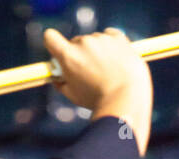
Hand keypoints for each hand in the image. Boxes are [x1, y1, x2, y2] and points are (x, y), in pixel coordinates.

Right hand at [43, 27, 152, 154]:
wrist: (128, 97)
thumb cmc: (98, 101)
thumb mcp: (73, 96)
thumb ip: (61, 83)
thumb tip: (57, 78)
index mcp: (68, 56)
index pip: (50, 37)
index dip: (53, 44)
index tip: (58, 51)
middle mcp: (83, 43)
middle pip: (75, 42)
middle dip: (80, 54)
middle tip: (91, 72)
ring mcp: (101, 38)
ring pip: (94, 40)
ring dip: (97, 51)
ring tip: (108, 71)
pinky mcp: (117, 36)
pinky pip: (109, 35)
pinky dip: (111, 45)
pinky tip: (115, 60)